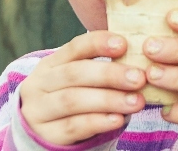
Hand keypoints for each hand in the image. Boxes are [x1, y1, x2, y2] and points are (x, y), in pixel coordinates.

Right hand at [18, 32, 145, 145]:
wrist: (47, 134)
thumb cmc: (74, 100)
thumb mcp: (80, 80)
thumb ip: (101, 68)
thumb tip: (138, 58)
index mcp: (51, 64)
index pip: (74, 47)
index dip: (98, 43)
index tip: (123, 44)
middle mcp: (40, 84)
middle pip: (74, 73)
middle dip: (109, 74)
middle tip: (139, 78)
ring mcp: (39, 110)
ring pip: (73, 100)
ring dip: (109, 99)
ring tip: (136, 102)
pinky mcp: (46, 135)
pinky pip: (73, 126)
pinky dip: (98, 121)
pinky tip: (118, 119)